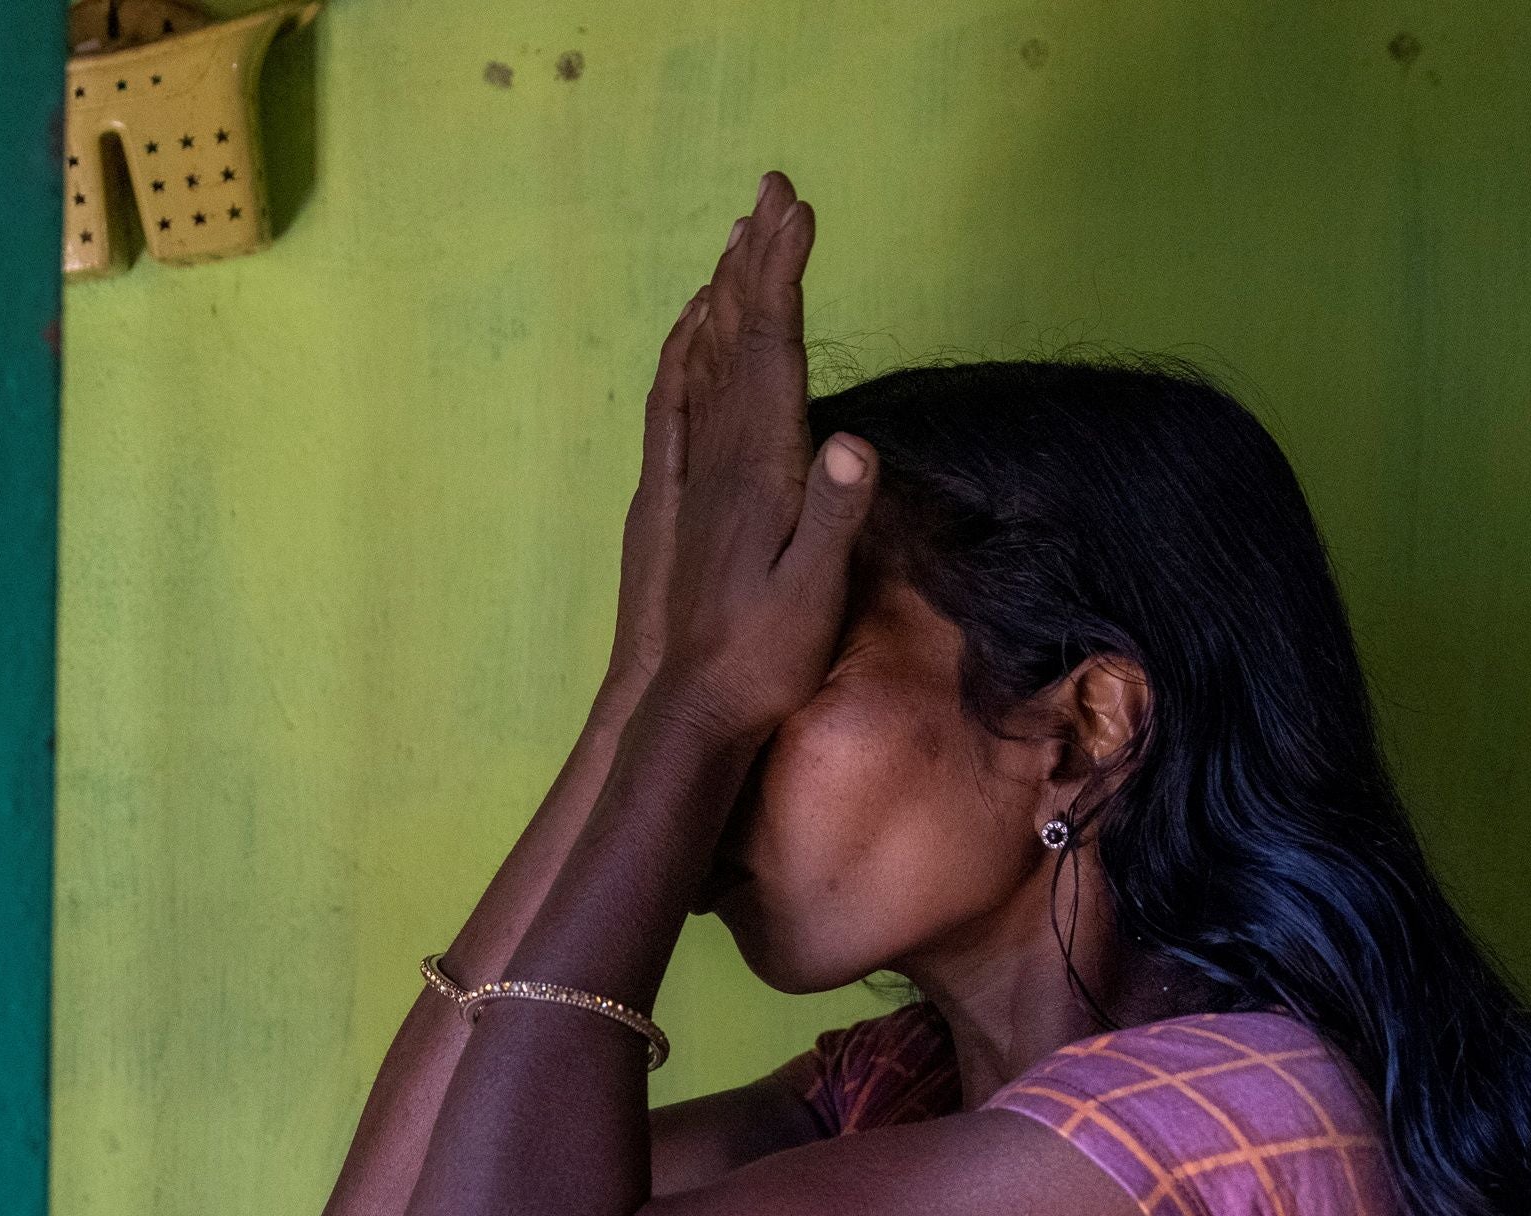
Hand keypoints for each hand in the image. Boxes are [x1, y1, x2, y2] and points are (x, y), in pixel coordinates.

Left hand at [635, 174, 873, 752]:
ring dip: (723, 292)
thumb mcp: (813, 598)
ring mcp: (690, 478)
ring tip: (736, 235)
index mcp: (757, 471)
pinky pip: (675, 407)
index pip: (772, 350)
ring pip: (703, 362)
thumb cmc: (761, 663)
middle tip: (770, 186)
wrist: (684, 713)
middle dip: (756, 258)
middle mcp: (718, 460)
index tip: (797, 208)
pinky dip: (685, 354)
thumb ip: (834, 520)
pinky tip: (692, 332)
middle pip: (735, 337)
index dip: (784, 273)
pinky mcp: (674, 502)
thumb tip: (856, 442)